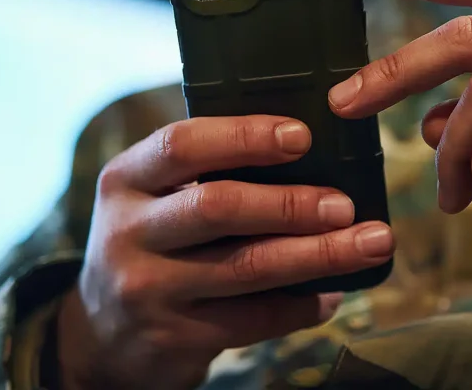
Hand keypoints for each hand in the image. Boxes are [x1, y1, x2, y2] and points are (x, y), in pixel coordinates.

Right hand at [57, 116, 394, 389]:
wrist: (103, 335)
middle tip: (345, 204)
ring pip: (247, 267)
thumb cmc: (151, 243)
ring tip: (368, 244)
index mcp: (126, 179)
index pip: (182, 144)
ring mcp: (147, 288)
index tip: (303, 135)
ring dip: (317, 255)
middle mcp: (128, 231)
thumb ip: (207, 172)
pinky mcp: (174, 336)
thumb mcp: (153, 197)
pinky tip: (332, 295)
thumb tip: (313, 156)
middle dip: (292, 203)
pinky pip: (253, 319)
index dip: (246, 136)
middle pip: (218, 207)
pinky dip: (301, 306)